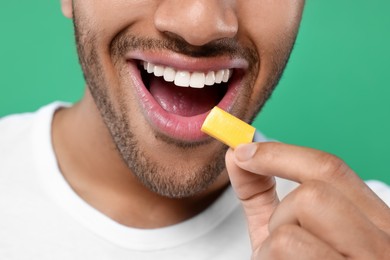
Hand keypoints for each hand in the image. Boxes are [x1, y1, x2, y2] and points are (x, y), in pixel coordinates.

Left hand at [225, 142, 389, 258]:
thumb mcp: (289, 232)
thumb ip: (262, 194)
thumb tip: (235, 154)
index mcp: (376, 223)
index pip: (330, 169)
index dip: (279, 153)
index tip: (242, 151)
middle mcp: (382, 246)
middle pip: (311, 196)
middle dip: (280, 216)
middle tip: (282, 239)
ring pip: (289, 234)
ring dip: (272, 250)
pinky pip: (280, 258)